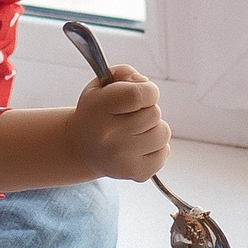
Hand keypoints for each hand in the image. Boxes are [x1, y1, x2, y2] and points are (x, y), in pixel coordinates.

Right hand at [67, 64, 170, 182]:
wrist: (83, 148)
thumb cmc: (97, 111)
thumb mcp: (101, 84)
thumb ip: (125, 74)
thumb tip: (144, 83)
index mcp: (98, 109)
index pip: (139, 95)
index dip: (148, 90)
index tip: (141, 93)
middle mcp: (108, 136)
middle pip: (154, 114)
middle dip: (148, 110)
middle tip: (131, 115)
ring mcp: (122, 159)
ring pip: (163, 134)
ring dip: (154, 129)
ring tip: (136, 131)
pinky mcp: (135, 173)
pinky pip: (164, 153)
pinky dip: (156, 148)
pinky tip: (138, 146)